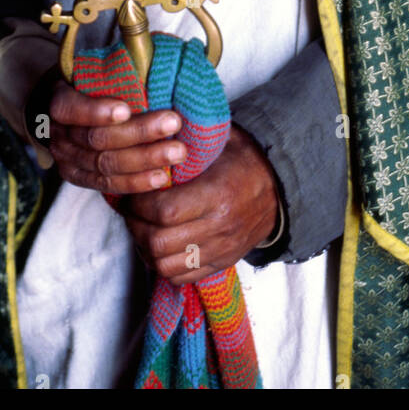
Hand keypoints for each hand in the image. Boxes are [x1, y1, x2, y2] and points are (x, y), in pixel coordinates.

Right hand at [44, 80, 187, 194]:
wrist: (62, 112)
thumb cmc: (87, 86)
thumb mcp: (91, 69)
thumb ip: (117, 66)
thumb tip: (158, 51)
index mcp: (59, 100)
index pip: (70, 108)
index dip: (97, 111)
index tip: (126, 108)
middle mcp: (59, 134)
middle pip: (97, 139)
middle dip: (139, 133)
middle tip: (173, 123)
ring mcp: (68, 159)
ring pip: (106, 164)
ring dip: (145, 159)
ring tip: (177, 151)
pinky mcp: (80, 178)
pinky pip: (108, 185)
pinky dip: (136, 182)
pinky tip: (160, 176)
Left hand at [123, 125, 279, 284]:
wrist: (278, 187)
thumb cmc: (241, 159)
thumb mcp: (217, 141)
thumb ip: (185, 139)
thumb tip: (151, 131)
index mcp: (217, 193)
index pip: (164, 210)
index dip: (139, 204)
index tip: (132, 193)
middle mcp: (219, 227)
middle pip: (160, 242)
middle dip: (136, 226)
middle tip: (130, 211)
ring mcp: (221, 249)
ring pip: (166, 265)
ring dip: (146, 249)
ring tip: (142, 228)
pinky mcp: (222, 263)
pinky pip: (182, 278)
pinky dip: (163, 265)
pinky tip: (159, 245)